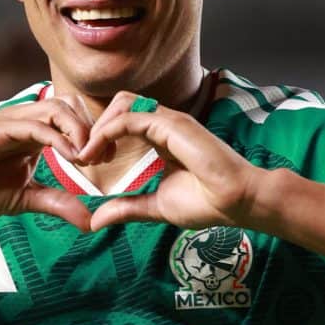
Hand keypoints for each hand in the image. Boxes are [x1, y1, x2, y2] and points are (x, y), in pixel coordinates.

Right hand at [0, 96, 94, 230]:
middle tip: (103, 158)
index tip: (107, 159)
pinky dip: (56, 139)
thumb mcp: (23, 199)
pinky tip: (69, 158)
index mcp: (31, 132)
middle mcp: (22, 120)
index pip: (71, 116)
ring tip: (87, 158)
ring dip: (78, 131)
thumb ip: (56, 203)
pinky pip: (32, 125)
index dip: (94, 133)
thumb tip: (89, 222)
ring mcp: (8, 122)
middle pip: (68, 105)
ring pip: (54, 108)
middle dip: (92, 128)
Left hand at [78, 92, 267, 230]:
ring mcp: (169, 121)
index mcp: (161, 137)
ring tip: (90, 154)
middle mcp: (164, 124)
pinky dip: (107, 132)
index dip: (101, 136)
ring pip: (122, 104)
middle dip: (96, 125)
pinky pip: (130, 118)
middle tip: (86, 157)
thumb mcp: (155, 206)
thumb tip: (95, 220)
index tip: (89, 162)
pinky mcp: (172, 125)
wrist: (237, 202)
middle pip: (120, 104)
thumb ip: (126, 208)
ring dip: (99, 126)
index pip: (124, 119)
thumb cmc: (206, 202)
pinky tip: (98, 154)